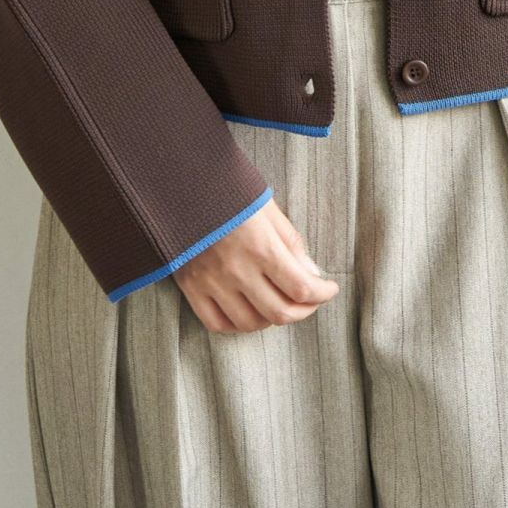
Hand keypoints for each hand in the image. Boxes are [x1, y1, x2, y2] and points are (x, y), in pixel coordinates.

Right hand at [173, 196, 340, 332]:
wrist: (178, 183)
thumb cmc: (228, 190)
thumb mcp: (266, 207)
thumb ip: (291, 242)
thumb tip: (312, 274)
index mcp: (260, 246)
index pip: (301, 288)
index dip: (322, 294)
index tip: (329, 289)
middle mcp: (237, 270)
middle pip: (280, 313)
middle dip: (304, 311)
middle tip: (310, 301)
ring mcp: (211, 282)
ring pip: (250, 323)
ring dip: (271, 319)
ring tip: (279, 302)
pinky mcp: (191, 287)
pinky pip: (217, 323)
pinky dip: (237, 324)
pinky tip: (247, 311)